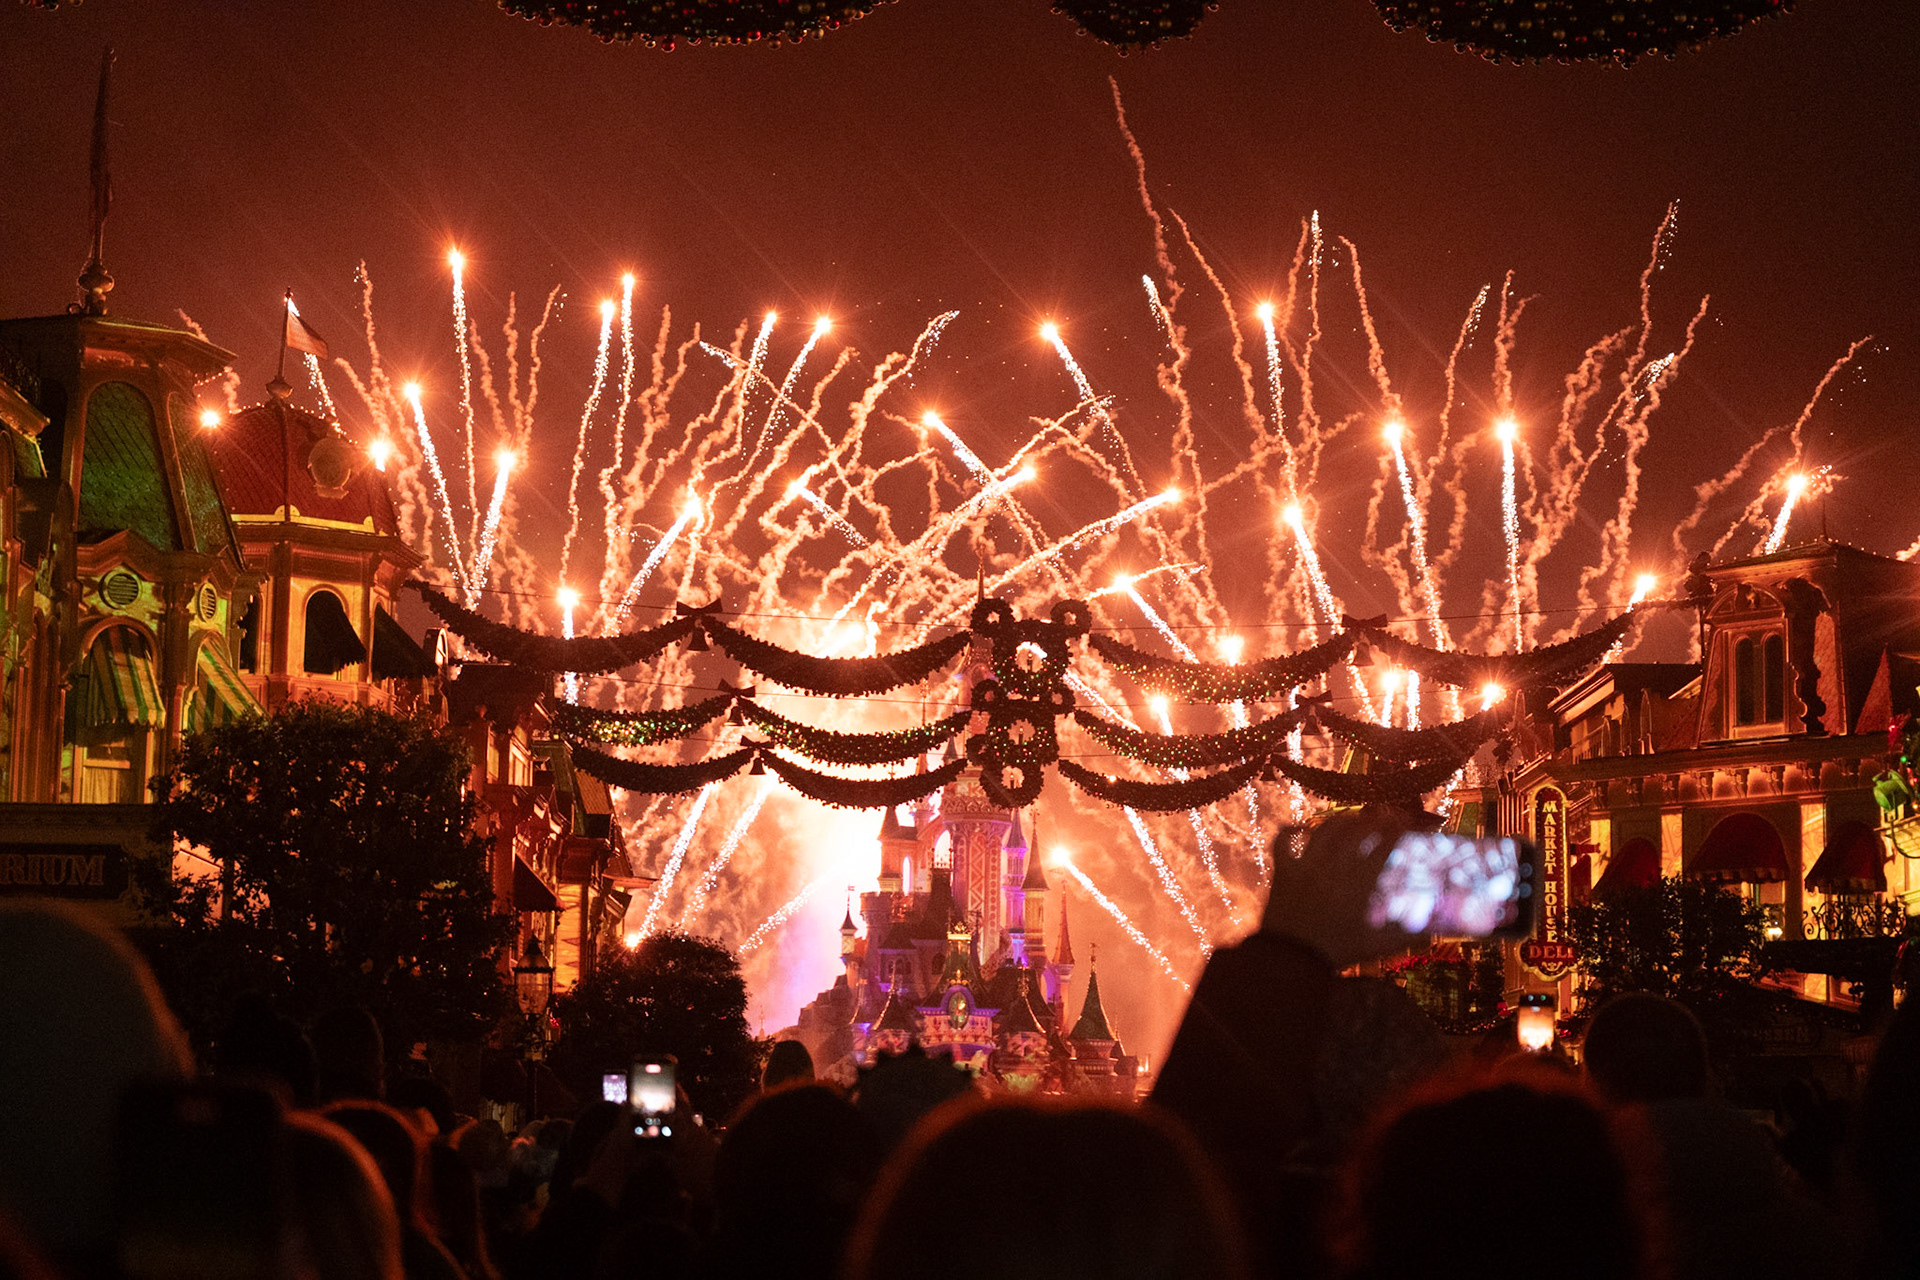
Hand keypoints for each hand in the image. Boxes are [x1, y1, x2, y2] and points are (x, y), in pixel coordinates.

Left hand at [1260, 808, 1407, 967]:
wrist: (1290, 961)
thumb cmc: (1336, 952)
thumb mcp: (1374, 946)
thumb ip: (1403, 937)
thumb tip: (1432, 935)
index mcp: (1357, 884)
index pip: (1382, 847)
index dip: (1396, 829)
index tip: (1405, 821)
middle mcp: (1332, 868)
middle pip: (1355, 831)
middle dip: (1373, 818)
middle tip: (1384, 813)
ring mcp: (1305, 866)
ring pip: (1324, 831)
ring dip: (1340, 820)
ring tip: (1352, 817)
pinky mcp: (1283, 871)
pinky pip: (1282, 841)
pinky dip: (1290, 830)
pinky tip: (1301, 828)